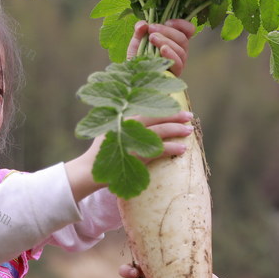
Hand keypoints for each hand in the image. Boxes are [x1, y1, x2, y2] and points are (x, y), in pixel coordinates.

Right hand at [67, 112, 191, 201]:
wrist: (89, 171)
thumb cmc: (102, 152)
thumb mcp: (110, 131)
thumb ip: (125, 124)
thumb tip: (145, 119)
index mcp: (122, 117)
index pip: (146, 108)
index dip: (163, 106)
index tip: (177, 106)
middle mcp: (126, 125)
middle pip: (155, 117)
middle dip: (174, 116)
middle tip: (190, 116)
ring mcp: (131, 139)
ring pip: (159, 131)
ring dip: (176, 130)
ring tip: (190, 131)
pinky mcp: (135, 155)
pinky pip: (158, 150)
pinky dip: (171, 149)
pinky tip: (182, 149)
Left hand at [127, 19, 195, 75]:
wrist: (133, 75)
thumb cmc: (138, 56)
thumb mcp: (137, 40)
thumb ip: (140, 30)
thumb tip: (144, 24)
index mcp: (175, 40)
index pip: (188, 30)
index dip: (182, 24)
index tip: (167, 22)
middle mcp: (180, 51)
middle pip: (183, 39)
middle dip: (167, 31)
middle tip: (152, 30)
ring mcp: (179, 63)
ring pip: (181, 50)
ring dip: (167, 41)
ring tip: (152, 38)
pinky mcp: (175, 74)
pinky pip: (178, 63)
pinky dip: (171, 54)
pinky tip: (162, 50)